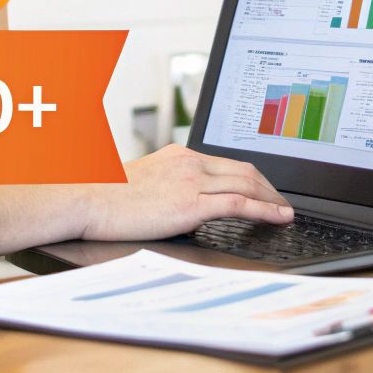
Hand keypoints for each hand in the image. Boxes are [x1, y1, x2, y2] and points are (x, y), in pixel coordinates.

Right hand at [80, 145, 292, 239]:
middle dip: (270, 187)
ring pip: (248, 183)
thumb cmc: (106, 197)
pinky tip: (279, 217)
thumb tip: (181, 207)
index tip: (265, 189)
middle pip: (245, 170)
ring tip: (286, 212)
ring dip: (273, 198)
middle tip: (283, 202)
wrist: (86, 199)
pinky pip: (239, 203)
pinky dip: (265, 209)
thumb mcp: (144, 183)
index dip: (254, 178)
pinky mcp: (190, 202)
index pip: (227, 164)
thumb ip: (168, 187)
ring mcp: (191, 180)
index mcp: (179, 155)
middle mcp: (190, 162)